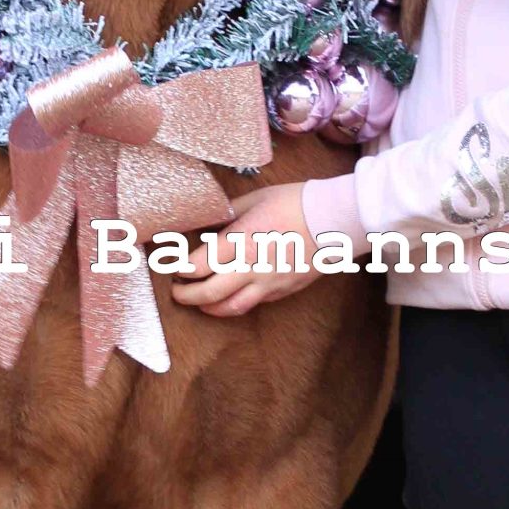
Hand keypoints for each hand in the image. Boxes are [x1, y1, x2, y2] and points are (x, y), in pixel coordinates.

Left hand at [169, 182, 324, 317]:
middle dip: (187, 295)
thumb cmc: (295, 203)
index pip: (199, 264)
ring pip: (231, 308)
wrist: (334, 220)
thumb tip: (211, 222)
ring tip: (199, 303)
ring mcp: (268, 283)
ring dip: (209, 308)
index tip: (173, 265)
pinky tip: (230, 298)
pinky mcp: (283, 290)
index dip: (181, 268)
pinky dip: (236, 304)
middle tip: (177, 291)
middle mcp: (250, 268)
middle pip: (209, 293)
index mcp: (240, 241)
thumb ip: (229, 213)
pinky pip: (254, 304)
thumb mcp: (255, 199)